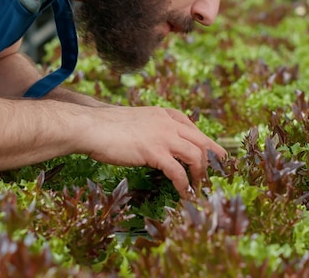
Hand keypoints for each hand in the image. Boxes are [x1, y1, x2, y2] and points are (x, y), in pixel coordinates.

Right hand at [81, 106, 226, 196]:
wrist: (92, 127)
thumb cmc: (108, 127)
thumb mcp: (137, 122)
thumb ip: (152, 130)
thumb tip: (159, 147)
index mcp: (165, 114)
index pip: (195, 129)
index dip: (206, 145)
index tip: (211, 158)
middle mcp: (169, 123)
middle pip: (203, 142)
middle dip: (213, 161)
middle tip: (216, 177)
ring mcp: (163, 136)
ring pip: (196, 156)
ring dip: (200, 175)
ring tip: (198, 189)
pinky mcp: (155, 152)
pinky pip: (178, 172)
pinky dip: (184, 185)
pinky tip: (184, 194)